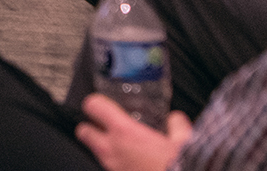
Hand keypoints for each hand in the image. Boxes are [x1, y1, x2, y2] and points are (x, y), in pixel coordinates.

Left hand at [75, 95, 192, 170]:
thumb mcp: (184, 140)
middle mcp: (112, 151)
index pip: (93, 106)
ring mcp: (113, 168)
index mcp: (124, 132)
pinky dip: (116, 163)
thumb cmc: (180, 166)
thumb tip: (175, 120)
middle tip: (103, 125)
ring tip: (122, 146)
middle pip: (83, 131)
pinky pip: (109, 167)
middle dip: (90, 127)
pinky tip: (132, 162)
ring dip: (104, 147)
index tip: (101, 103)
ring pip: (95, 153)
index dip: (95, 102)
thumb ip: (176, 125)